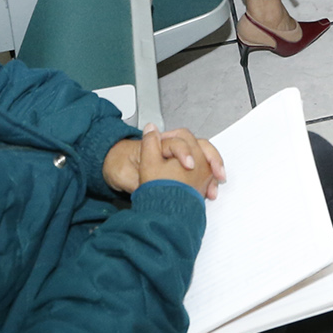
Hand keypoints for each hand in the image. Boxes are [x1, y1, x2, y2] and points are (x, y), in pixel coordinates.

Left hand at [104, 125, 225, 198]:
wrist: (114, 164)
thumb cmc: (118, 165)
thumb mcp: (123, 173)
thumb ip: (138, 178)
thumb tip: (151, 185)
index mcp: (155, 144)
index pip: (175, 142)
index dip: (183, 152)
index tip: (189, 165)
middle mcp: (168, 147)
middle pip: (196, 145)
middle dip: (209, 157)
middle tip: (215, 172)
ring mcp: (176, 156)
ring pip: (202, 155)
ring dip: (213, 166)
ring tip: (218, 180)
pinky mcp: (180, 168)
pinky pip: (201, 167)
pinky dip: (209, 176)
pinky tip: (211, 189)